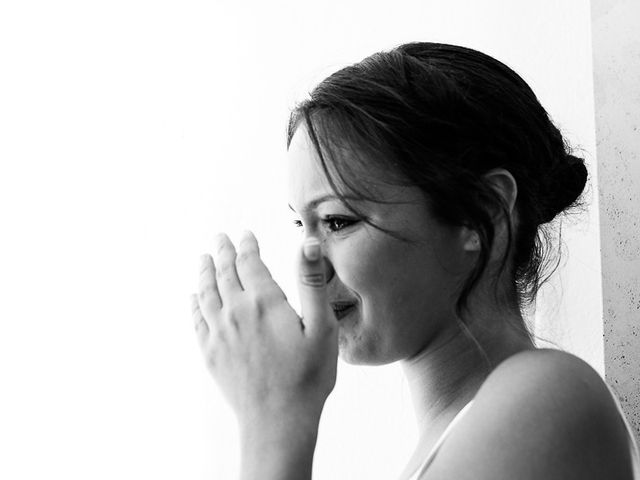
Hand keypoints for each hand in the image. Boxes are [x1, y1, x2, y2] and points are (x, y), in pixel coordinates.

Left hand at [190, 231, 337, 428]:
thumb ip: (311, 282)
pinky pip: (196, 320)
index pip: (249, 263)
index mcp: (264, 302)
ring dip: (204, 273)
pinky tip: (193, 298)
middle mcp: (236, 312)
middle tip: (219, 238)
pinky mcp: (210, 353)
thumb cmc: (308, 375)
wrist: (278, 421)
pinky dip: (194, 304)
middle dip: (222, 252)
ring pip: (206, 293)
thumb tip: (308, 243)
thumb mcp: (322, 326)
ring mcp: (219, 333)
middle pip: (224, 273)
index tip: (245, 234)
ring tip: (204, 259)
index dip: (247, 246)